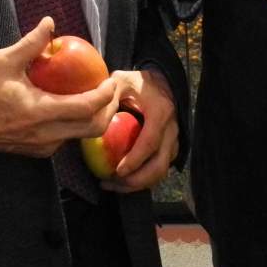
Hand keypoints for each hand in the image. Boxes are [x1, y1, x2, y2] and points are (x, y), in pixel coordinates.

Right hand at [0, 17, 118, 157]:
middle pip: (95, 128)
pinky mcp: (42, 151)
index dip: (105, 95)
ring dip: (97, 116)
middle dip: (111, 108)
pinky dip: (80, 122)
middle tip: (113, 88)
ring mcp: (46, 146)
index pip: (86, 108)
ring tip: (99, 94)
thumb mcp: (2, 62)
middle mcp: (48, 134)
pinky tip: (76, 104)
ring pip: (83, 135)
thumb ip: (29, 44)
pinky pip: (69, 137)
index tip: (112, 79)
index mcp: (40, 112)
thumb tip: (49, 23)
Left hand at [100, 68, 178, 192]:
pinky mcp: (170, 148)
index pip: (150, 142)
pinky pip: (160, 168)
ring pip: (162, 171)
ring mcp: (173, 140)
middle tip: (113, 183)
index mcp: (160, 113)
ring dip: (139, 183)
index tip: (118, 171)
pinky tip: (123, 180)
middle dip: (137, 180)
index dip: (135, 160)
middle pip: (160, 165)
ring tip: (114, 185)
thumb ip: (108, 94)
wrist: (160, 82)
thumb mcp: (121, 81)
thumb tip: (93, 115)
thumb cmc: (137, 83)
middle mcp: (171, 129)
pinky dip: (143, 179)